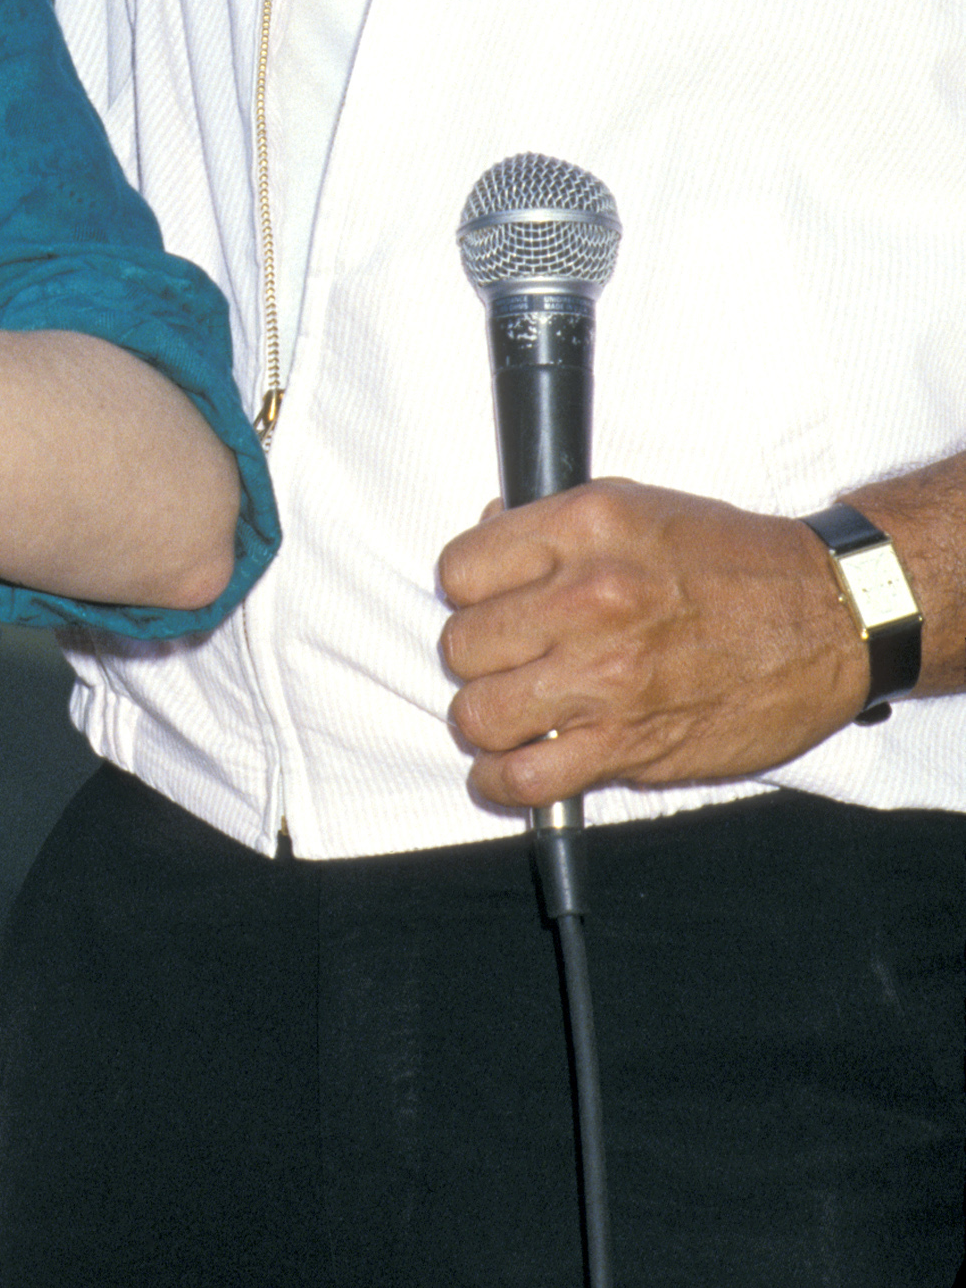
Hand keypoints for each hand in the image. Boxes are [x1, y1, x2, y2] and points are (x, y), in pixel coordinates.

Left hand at [435, 478, 869, 809]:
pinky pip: (526, 779)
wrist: (826, 618)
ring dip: (484, 718)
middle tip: (503, 659)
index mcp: (585, 529)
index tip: (485, 602)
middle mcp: (589, 600)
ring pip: (479, 714)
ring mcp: (607, 678)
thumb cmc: (734, 560)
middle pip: (462, 644)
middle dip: (475, 655)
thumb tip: (489, 532)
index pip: (461, 568)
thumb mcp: (638, 505)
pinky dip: (503, 781)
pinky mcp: (630, 746)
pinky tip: (509, 769)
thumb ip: (555, 526)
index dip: (468, 589)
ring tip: (505, 713)